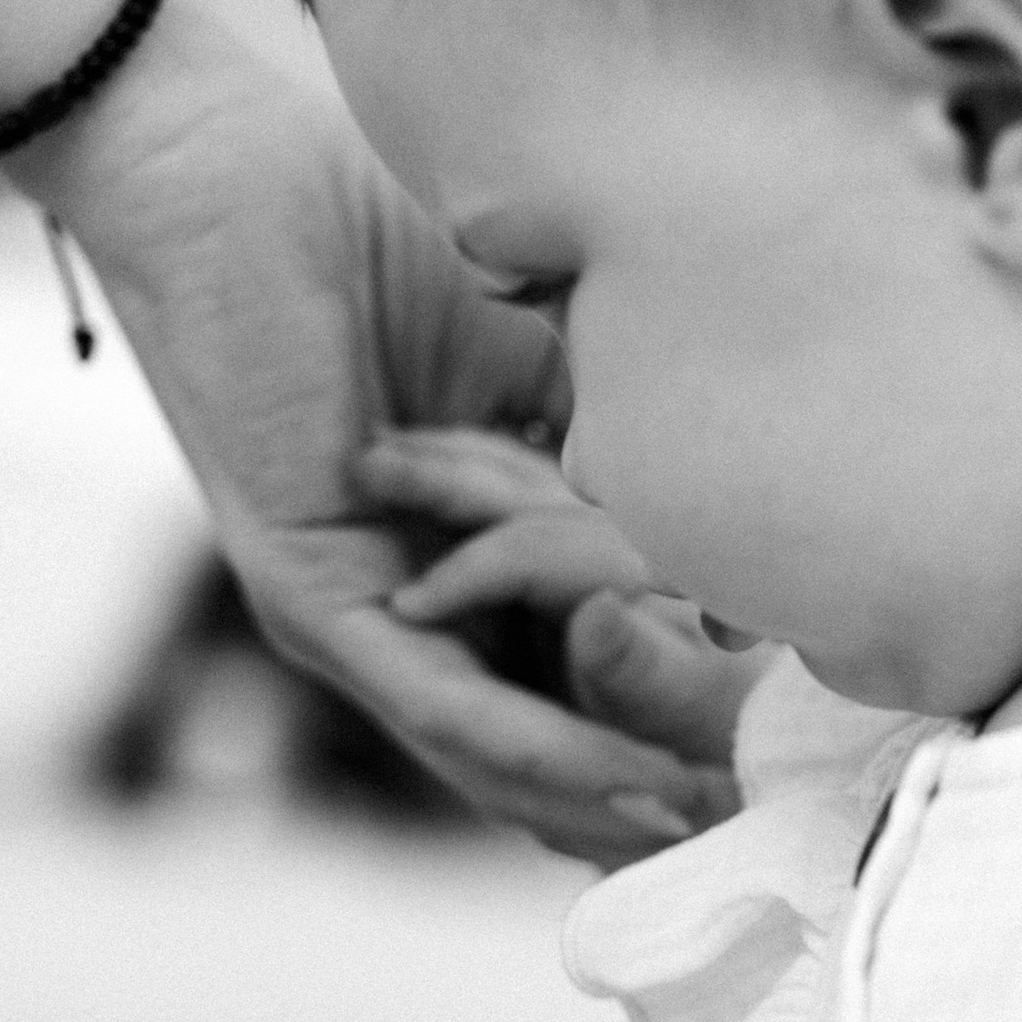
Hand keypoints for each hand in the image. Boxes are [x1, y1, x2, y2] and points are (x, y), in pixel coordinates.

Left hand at [21, 0, 739, 862]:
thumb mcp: (549, 365)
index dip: (678, 730)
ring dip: (610, 806)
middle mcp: (402, 619)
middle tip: (770, 847)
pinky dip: (544, 751)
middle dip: (650, 808)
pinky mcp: (316, 600)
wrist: (230, 173)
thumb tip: (758, 485)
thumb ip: (628, 440)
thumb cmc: (372, 236)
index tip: (790, 773)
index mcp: (450, 568)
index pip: (581, 680)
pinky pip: (447, 704)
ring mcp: (354, 622)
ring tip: (719, 842)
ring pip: (498, 755)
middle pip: (542, 753)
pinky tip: (629, 785)